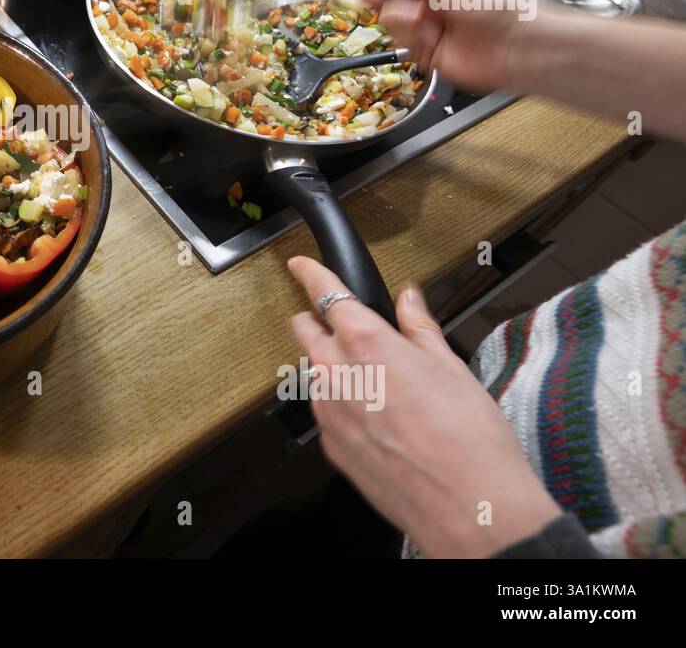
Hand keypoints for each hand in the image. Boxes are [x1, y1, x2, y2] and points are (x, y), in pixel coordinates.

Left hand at [286, 256, 560, 557]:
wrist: (468, 506)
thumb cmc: (469, 439)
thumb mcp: (451, 366)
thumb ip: (419, 327)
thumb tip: (409, 299)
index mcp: (366, 343)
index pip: (325, 293)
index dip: (310, 273)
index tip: (300, 265)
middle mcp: (337, 374)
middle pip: (305, 331)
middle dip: (317, 320)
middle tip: (341, 323)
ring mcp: (329, 413)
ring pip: (316, 374)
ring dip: (334, 368)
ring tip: (379, 383)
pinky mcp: (330, 447)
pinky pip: (327, 413)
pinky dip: (343, 407)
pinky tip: (379, 419)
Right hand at [365, 0, 553, 94]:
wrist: (516, 43)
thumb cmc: (490, 1)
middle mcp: (428, 3)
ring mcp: (427, 29)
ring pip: (392, 22)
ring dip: (403, 19)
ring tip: (425, 20)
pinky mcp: (428, 55)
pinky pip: (404, 45)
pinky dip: (414, 39)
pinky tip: (432, 37)